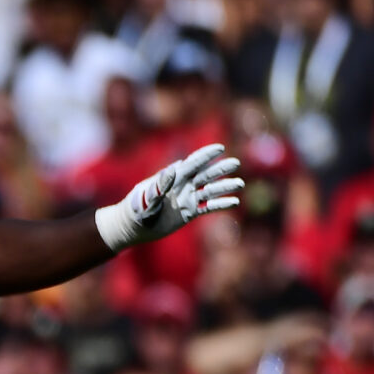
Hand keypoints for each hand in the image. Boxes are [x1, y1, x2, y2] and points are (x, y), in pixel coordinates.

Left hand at [94, 143, 242, 251]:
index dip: (205, 155)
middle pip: (205, 174)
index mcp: (172, 177)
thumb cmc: (136, 208)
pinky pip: (209, 207)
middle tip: (235, 163)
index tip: (220, 148)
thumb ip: (159, 186)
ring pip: (210, 190)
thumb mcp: (145, 197)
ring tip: (239, 184)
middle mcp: (183, 185)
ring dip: (224, 187)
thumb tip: (172, 170)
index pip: (192, 163)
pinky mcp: (191, 212)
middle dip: (220, 169)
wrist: (134, 226)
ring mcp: (188, 198)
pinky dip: (221, 204)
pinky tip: (234, 201)